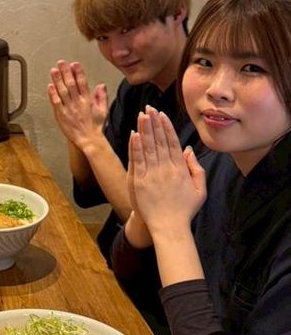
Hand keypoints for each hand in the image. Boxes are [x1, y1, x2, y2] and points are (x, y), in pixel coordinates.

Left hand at [47, 60, 108, 150]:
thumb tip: (101, 85)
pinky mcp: (61, 115)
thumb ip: (102, 97)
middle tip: (61, 63)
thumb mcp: (103, 110)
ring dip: (58, 80)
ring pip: (62, 91)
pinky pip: (56, 102)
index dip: (78, 72)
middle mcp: (78, 102)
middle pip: (71, 84)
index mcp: (88, 100)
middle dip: (65, 72)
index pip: (82, 82)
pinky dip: (53, 94)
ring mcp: (69, 108)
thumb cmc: (95, 127)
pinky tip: (50, 86)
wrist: (89, 140)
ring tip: (54, 70)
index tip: (74, 64)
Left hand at [127, 106, 205, 235]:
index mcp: (180, 170)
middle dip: (154, 123)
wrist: (169, 227)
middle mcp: (166, 169)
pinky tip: (134, 134)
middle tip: (149, 107)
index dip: (166, 127)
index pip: (172, 143)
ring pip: (148, 148)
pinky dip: (136, 147)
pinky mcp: (140, 182)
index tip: (162, 115)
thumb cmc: (184, 210)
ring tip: (142, 115)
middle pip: (159, 141)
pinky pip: (138, 161)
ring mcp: (152, 175)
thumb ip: (196, 169)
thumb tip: (188, 150)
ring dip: (145, 130)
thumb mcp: (199, 190)